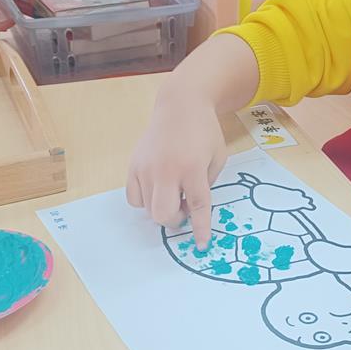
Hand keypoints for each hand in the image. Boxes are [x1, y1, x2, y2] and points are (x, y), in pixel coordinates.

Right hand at [126, 91, 226, 249]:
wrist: (180, 105)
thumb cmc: (204, 132)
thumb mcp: (217, 157)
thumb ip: (206, 184)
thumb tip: (191, 209)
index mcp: (192, 168)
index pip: (196, 207)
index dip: (200, 228)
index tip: (202, 244)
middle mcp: (166, 170)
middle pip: (163, 214)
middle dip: (175, 220)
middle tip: (184, 208)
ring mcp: (146, 168)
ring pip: (147, 209)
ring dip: (162, 208)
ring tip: (172, 191)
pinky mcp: (133, 165)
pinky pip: (134, 198)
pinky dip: (145, 200)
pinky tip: (156, 187)